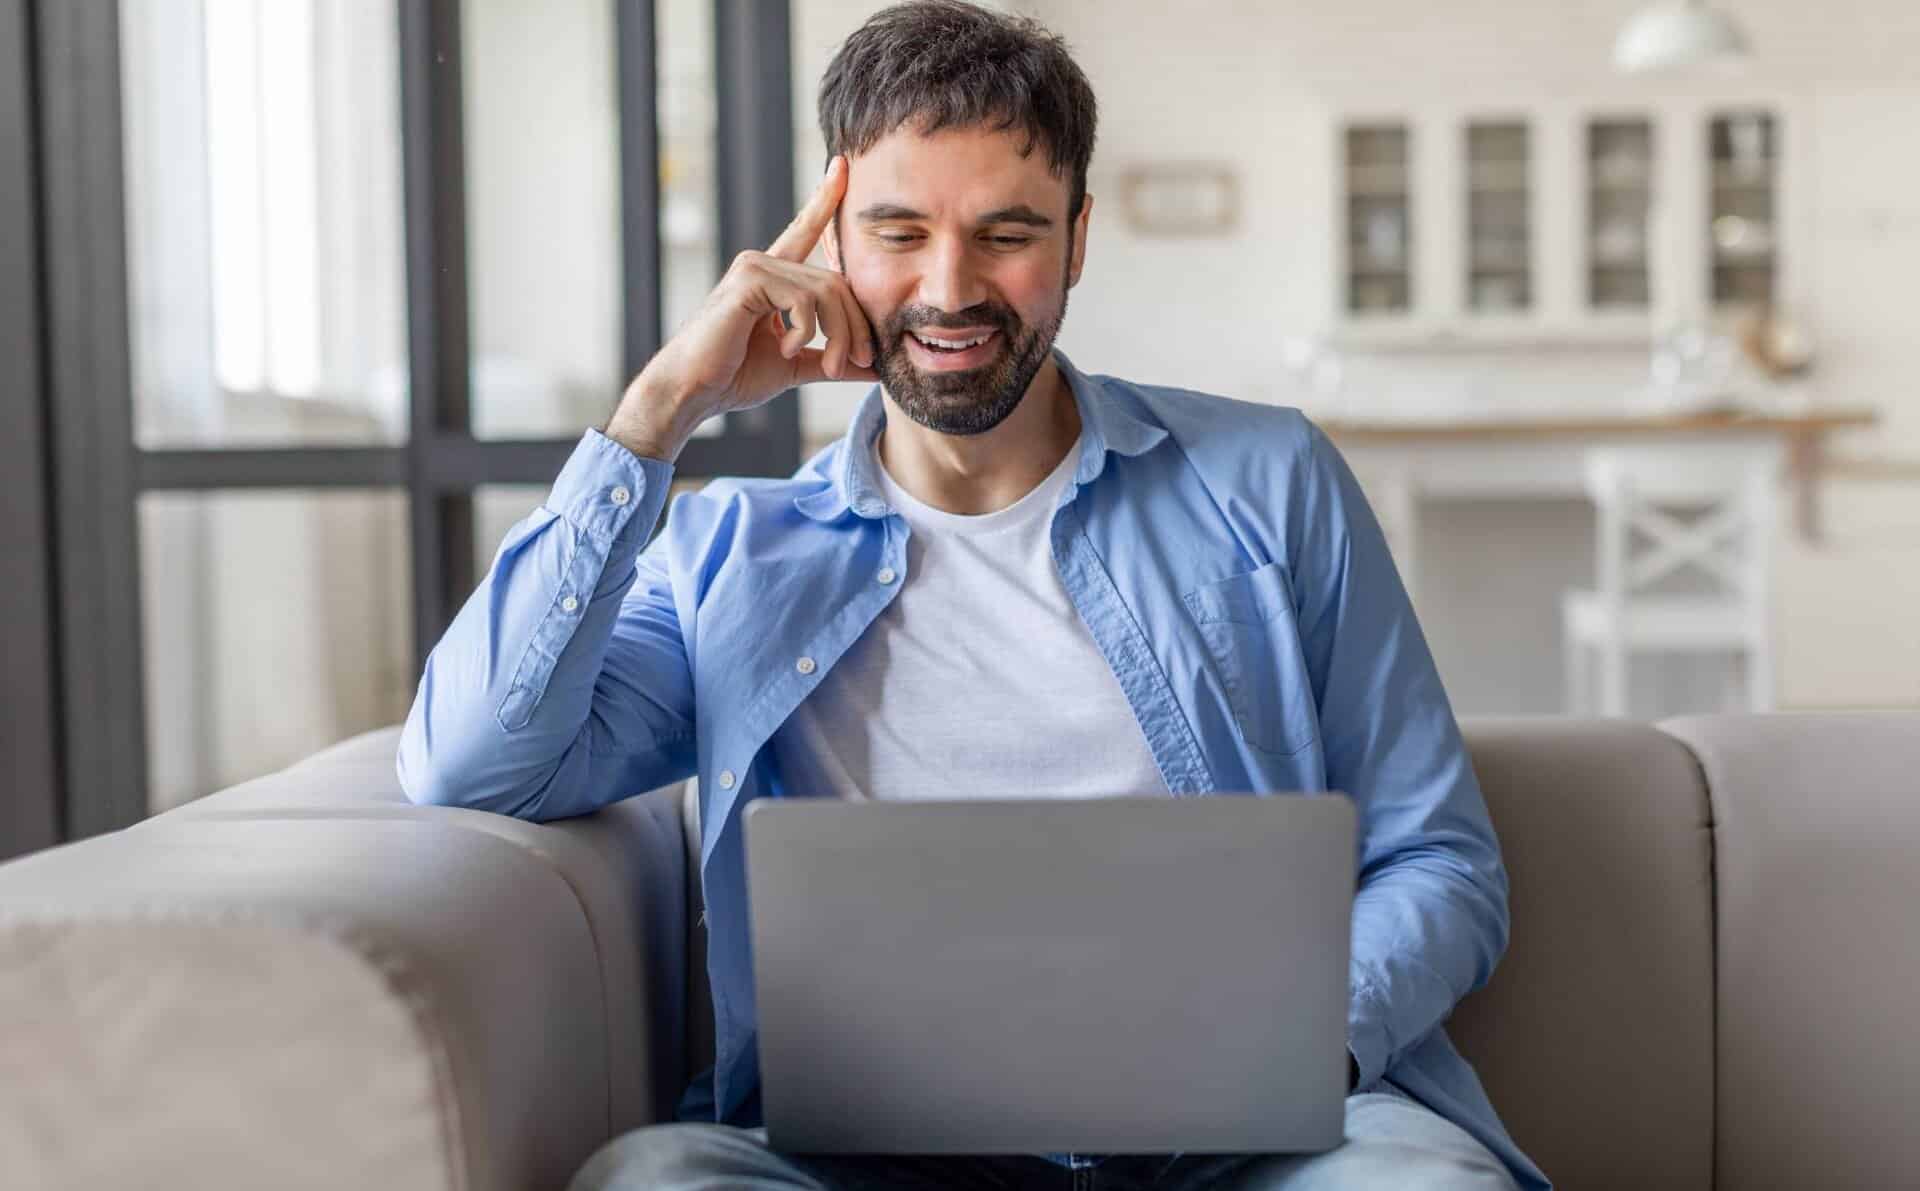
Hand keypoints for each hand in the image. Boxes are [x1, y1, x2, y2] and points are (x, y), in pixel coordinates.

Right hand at [605, 155, 877, 460]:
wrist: (694, 392)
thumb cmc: (733, 377)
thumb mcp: (795, 365)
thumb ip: (831, 358)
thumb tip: (875, 366)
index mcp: (772, 277)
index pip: (806, 231)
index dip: (824, 199)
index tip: (843, 167)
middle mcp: (763, 263)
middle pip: (836, 281)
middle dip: (856, 326)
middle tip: (862, 361)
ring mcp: (754, 266)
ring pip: (826, 290)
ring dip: (839, 335)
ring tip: (831, 366)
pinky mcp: (749, 279)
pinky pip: (803, 299)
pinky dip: (806, 331)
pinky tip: (786, 349)